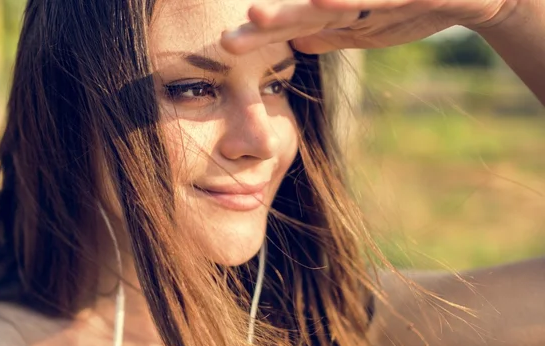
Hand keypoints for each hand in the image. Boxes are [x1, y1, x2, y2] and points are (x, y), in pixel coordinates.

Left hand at [220, 0, 512, 54]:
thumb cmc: (412, 7)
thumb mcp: (367, 28)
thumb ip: (332, 33)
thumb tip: (296, 44)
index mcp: (339, 14)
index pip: (293, 26)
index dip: (259, 37)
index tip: (226, 47)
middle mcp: (348, 1)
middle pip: (302, 12)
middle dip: (267, 24)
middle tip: (227, 41)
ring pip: (332, 4)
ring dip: (295, 10)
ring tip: (257, 17)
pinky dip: (347, 3)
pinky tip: (322, 4)